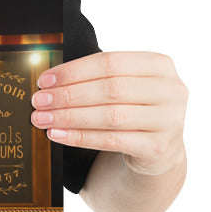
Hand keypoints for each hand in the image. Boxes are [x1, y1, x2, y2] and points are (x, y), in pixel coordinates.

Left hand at [30, 51, 186, 176]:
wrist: (158, 149)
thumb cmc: (133, 109)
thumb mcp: (124, 87)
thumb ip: (96, 78)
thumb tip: (47, 82)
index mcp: (160, 65)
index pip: (111, 62)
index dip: (74, 71)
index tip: (44, 80)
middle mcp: (171, 90)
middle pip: (110, 89)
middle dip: (68, 95)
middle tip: (38, 101)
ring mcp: (169, 120)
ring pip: (110, 116)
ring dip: (69, 117)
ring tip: (42, 119)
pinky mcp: (159, 148)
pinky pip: (111, 141)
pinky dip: (79, 137)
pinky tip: (57, 135)